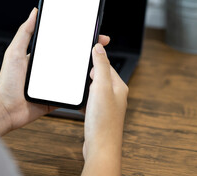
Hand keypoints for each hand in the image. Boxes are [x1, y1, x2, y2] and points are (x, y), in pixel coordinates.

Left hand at [0, 8, 109, 136]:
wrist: (6, 109)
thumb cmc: (7, 81)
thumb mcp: (15, 52)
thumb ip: (24, 32)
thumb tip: (34, 12)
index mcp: (42, 56)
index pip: (62, 42)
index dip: (75, 36)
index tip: (88, 29)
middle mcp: (50, 68)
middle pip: (72, 57)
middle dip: (88, 50)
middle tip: (101, 43)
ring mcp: (55, 82)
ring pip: (76, 73)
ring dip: (87, 68)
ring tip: (99, 61)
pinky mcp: (58, 96)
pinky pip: (73, 91)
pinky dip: (82, 88)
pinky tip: (91, 81)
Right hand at [81, 43, 127, 175]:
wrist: (101, 148)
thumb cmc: (103, 121)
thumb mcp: (101, 87)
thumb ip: (101, 66)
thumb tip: (100, 48)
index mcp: (119, 87)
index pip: (107, 65)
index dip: (95, 59)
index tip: (84, 53)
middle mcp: (115, 96)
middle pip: (101, 77)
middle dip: (89, 73)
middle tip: (78, 72)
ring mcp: (107, 106)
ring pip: (94, 89)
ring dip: (86, 87)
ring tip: (78, 87)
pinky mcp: (99, 115)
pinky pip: (91, 101)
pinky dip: (84, 99)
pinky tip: (78, 102)